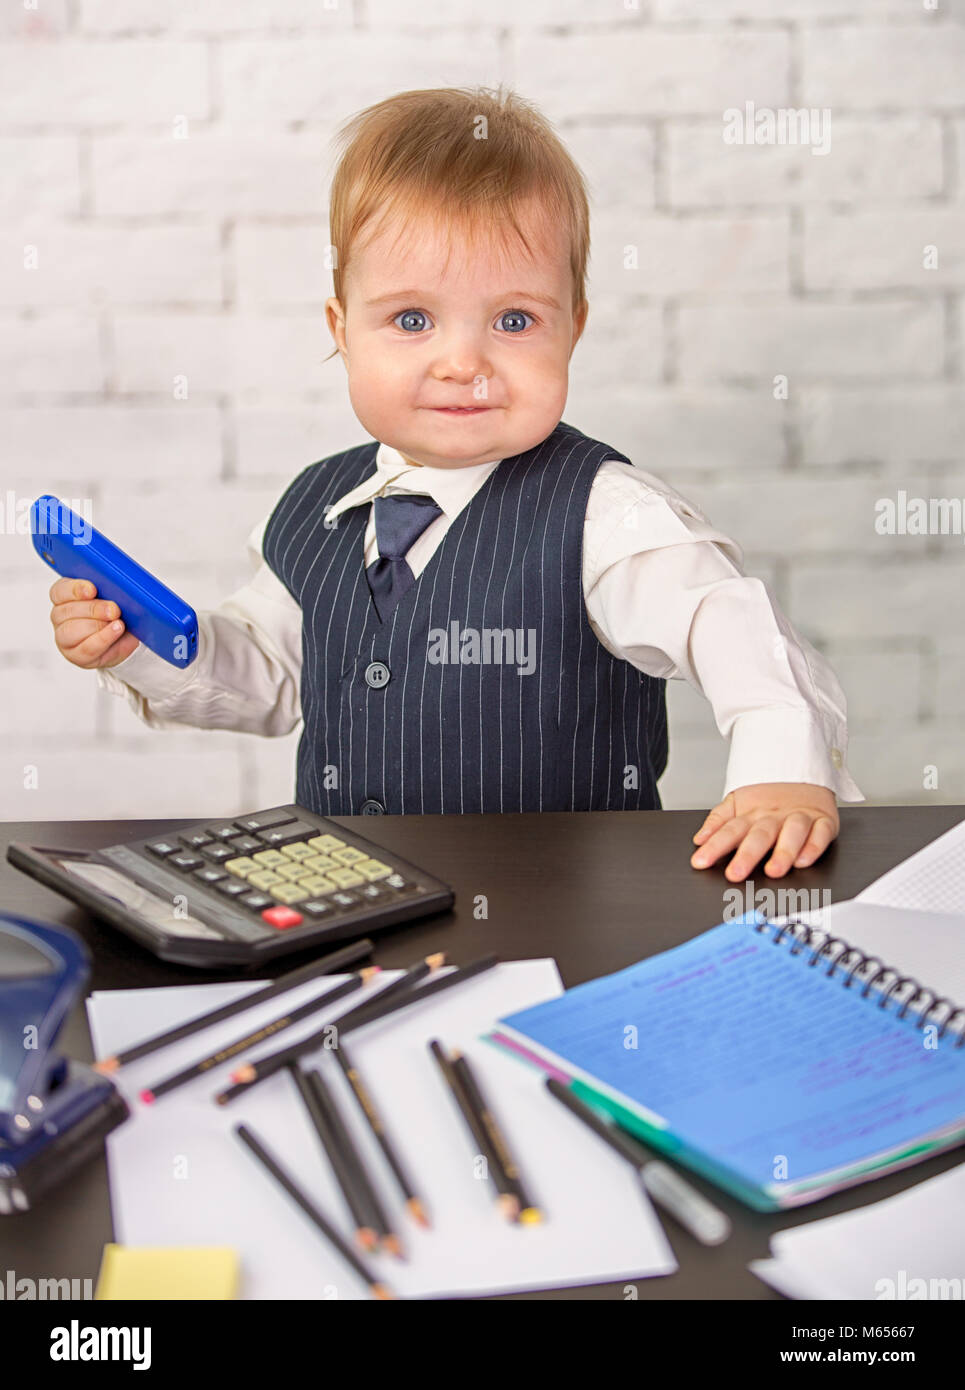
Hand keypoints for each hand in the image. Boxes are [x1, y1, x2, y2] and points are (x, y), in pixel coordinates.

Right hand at [49, 577, 139, 668]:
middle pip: (67, 610)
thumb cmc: (113, 614)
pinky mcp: (75, 655)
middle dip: (93, 609)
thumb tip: (119, 590)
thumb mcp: (114, 598)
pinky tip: (116, 631)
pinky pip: (86, 648)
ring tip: (118, 623)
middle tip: (114, 609)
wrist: (122, 639)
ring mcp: (63, 637)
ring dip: (97, 625)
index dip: (75, 589)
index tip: (92, 590)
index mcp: (64, 596)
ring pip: (72, 630)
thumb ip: (111, 592)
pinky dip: (104, 639)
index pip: (60, 590)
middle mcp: (60, 615)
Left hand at [690, 783, 838, 881]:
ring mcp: (799, 818)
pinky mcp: (823, 821)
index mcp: (751, 814)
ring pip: (792, 833)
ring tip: (773, 871)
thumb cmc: (768, 798)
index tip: (701, 862)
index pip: (729, 830)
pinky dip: (813, 847)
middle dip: (747, 855)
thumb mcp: (737, 804)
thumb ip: (717, 821)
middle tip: (735, 874)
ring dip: (783, 852)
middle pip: (759, 835)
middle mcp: (774, 817)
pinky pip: (820, 833)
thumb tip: (699, 839)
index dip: (714, 846)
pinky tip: (803, 861)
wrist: (803, 775)